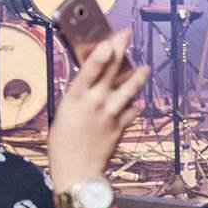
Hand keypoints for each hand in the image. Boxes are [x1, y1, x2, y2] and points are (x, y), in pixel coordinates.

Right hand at [49, 30, 148, 186]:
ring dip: (137, 77)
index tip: (108, 40)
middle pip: (111, 71)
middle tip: (126, 35)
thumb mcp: (62, 114)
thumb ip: (77, 97)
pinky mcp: (121, 126)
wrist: (77, 172)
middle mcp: (95, 103)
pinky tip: (136, 101)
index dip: (100, 54)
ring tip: (145, 68)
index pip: (89, 70)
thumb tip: (87, 81)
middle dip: (119, 50)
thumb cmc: (62, 144)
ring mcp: (110, 114)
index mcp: (75, 99)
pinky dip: (133, 105)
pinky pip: (132, 111)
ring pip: (128, 89)